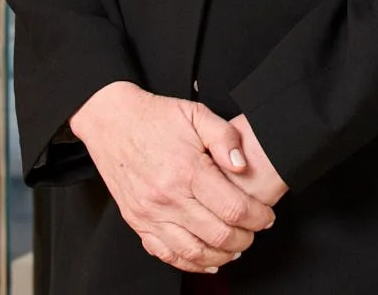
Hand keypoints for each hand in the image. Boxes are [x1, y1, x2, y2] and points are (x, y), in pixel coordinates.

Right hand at [69, 82, 277, 272]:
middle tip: (254, 230)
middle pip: (218, 235)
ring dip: (222, 255)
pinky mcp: (137, 222)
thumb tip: (243, 166)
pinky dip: (191, 263)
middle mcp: (167, 197)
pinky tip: (207, 259)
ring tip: (236, 246)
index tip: (266, 216)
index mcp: (187, 170)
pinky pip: (166, 254)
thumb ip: (226, 138)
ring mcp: (150, 214)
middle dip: (245, 238)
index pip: (234, 208)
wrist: (111, 120)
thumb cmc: (154, 117)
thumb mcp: (196, 113)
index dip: (258, 217)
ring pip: (194, 252)